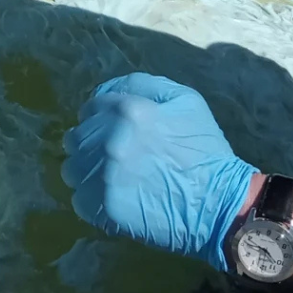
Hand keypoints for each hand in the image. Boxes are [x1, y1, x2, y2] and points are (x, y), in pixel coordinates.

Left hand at [62, 74, 256, 266]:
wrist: (221, 204)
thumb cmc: (206, 150)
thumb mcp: (185, 100)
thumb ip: (143, 86)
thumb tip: (108, 91)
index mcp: (129, 111)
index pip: (91, 108)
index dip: (98, 117)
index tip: (109, 129)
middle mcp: (110, 141)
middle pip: (76, 138)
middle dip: (90, 143)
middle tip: (112, 155)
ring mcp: (104, 176)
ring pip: (72, 169)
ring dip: (87, 171)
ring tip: (111, 178)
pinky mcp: (104, 207)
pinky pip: (79, 199)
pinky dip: (92, 198)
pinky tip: (114, 197)